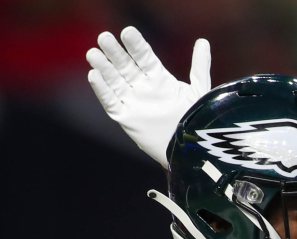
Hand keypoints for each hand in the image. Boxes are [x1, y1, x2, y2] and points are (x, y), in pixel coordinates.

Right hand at [86, 27, 210, 167]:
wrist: (190, 148)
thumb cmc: (195, 119)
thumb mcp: (198, 90)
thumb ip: (199, 66)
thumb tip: (203, 41)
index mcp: (159, 78)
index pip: (144, 57)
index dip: (136, 45)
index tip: (128, 32)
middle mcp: (143, 87)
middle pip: (126, 66)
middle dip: (115, 53)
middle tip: (104, 37)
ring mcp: (133, 101)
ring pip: (115, 81)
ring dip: (104, 68)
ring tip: (93, 53)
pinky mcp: (125, 118)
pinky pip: (111, 102)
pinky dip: (102, 90)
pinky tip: (94, 75)